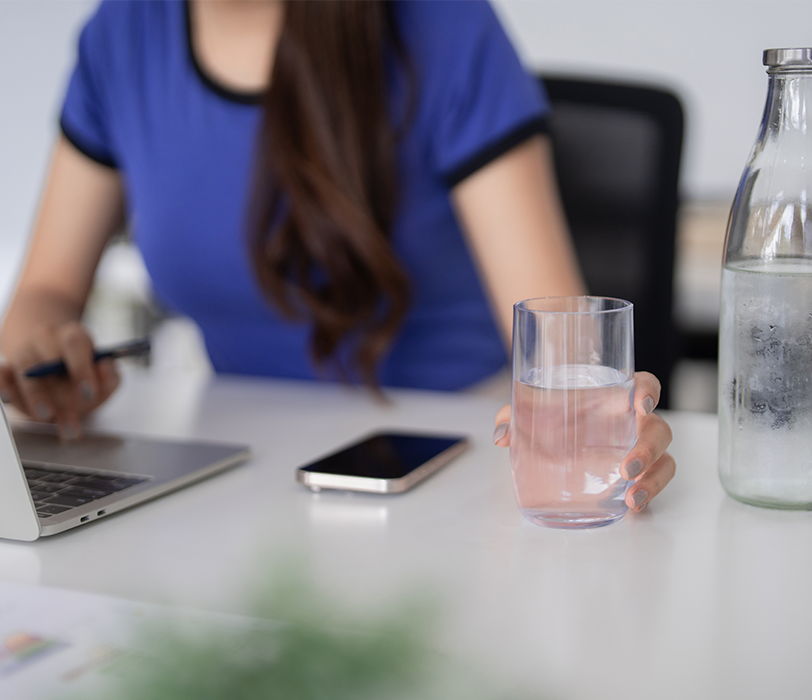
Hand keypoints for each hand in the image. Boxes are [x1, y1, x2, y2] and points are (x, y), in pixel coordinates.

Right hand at [0, 321, 119, 439]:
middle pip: (49, 360)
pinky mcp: (7, 368)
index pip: (75, 344)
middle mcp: (46, 338)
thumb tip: (106, 367)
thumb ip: (110, 376)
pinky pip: (1, 373)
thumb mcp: (102, 376)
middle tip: (66, 412)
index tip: (89, 393)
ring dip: (35, 396)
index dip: (82, 368)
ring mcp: (25, 352)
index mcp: (73, 336)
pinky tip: (8, 399)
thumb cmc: (82, 375)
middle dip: (58, 390)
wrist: (53, 366)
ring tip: (46, 417)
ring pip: (26, 370)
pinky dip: (3, 386)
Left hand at [492, 371, 674, 513]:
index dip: (649, 392)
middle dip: (649, 449)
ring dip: (654, 479)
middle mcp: (633, 422)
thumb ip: (515, 415)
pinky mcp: (635, 473)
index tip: (640, 404)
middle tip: (627, 468)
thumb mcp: (532, 409)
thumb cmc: (552, 411)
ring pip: (664, 460)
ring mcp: (638, 448)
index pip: (645, 385)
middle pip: (658, 430)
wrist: (554, 428)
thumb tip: (501, 435)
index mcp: (616, 396)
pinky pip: (654, 481)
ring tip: (634, 498)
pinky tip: (633, 506)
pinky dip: (649, 493)